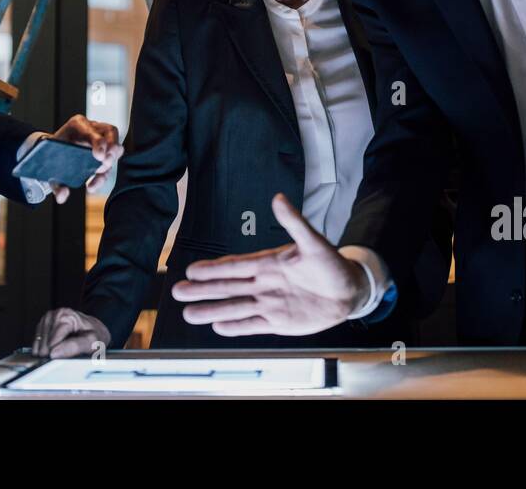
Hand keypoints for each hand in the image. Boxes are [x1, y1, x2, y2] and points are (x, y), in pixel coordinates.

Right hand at [32, 307, 110, 357]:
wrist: (95, 329)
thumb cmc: (94, 335)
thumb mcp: (92, 342)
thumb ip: (75, 347)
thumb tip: (54, 353)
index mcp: (65, 316)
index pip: (52, 343)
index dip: (58, 355)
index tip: (67, 359)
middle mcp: (53, 315)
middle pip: (43, 345)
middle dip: (53, 353)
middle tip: (68, 353)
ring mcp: (46, 320)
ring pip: (38, 346)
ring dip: (49, 352)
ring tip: (64, 349)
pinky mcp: (42, 326)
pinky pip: (36, 345)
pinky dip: (45, 350)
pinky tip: (56, 348)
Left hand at [49, 114, 122, 197]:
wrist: (51, 153)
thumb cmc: (51, 155)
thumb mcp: (49, 168)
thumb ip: (55, 183)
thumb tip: (63, 196)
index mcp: (76, 125)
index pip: (91, 130)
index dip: (98, 143)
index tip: (99, 157)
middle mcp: (91, 128)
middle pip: (110, 131)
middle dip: (111, 147)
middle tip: (106, 163)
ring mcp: (100, 137)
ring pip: (114, 144)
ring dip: (112, 160)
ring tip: (101, 173)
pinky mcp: (104, 149)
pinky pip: (111, 158)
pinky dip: (106, 172)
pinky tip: (94, 184)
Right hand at [171, 193, 368, 336]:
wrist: (348, 291)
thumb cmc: (331, 264)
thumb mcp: (313, 242)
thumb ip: (294, 223)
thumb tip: (279, 198)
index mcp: (268, 263)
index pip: (235, 266)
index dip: (213, 268)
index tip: (191, 269)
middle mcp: (263, 284)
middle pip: (227, 288)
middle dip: (202, 290)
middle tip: (177, 291)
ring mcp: (269, 304)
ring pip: (235, 308)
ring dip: (211, 310)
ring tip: (188, 313)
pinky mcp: (278, 322)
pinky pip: (252, 325)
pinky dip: (235, 327)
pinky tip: (217, 328)